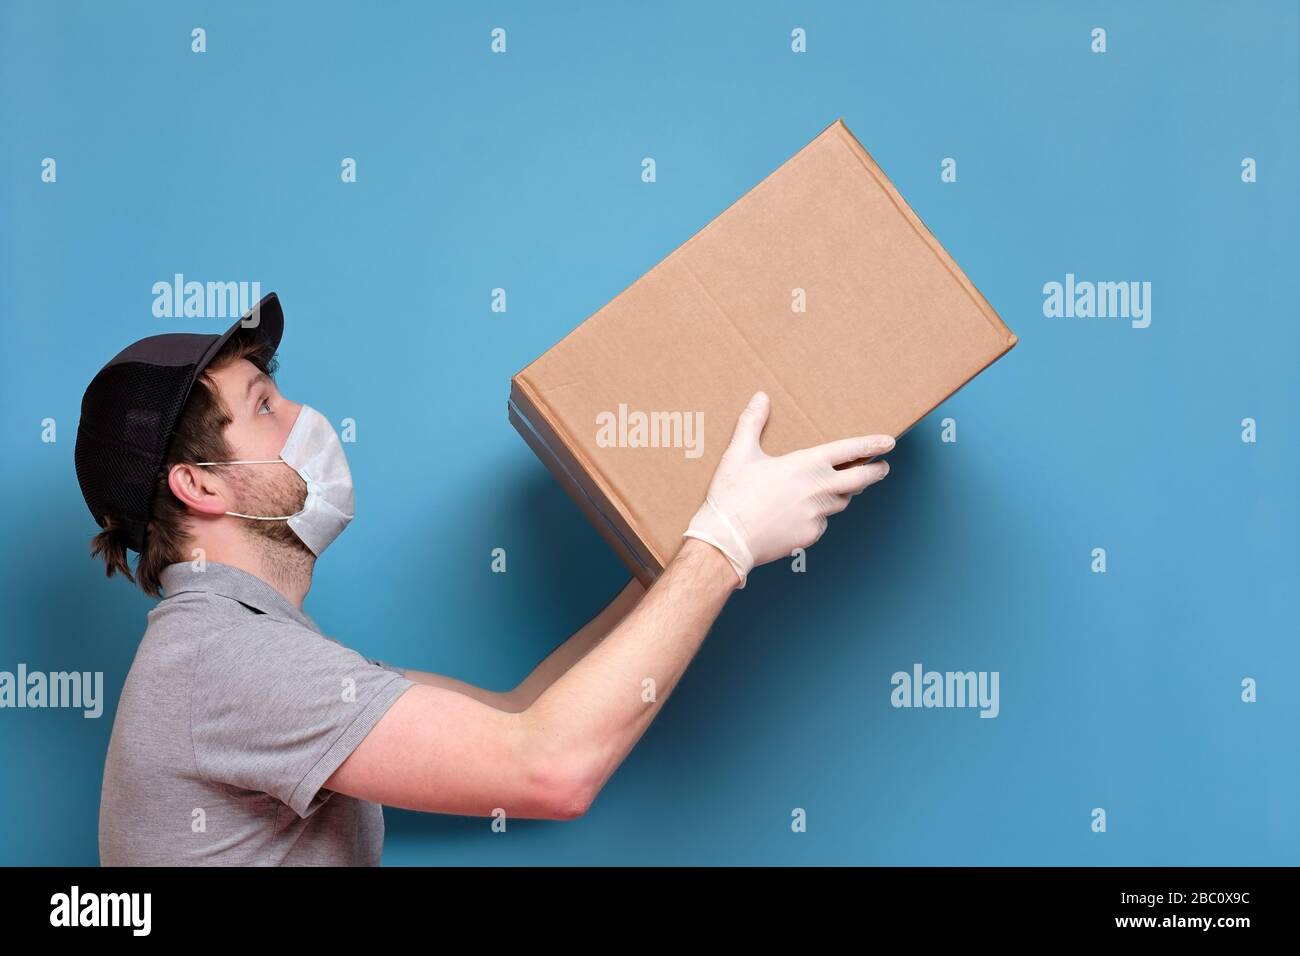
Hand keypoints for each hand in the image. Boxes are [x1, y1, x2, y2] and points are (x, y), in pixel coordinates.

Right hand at [682, 391, 892, 586]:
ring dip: (842, 493)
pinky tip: (799, 514)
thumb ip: (752, 423)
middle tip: (882, 468)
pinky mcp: (810, 535)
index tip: (888, 443)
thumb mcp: (739, 454)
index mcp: (807, 464)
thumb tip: (760, 397)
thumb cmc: (733, 496)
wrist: (728, 540)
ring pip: (840, 501)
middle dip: (875, 472)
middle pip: (860, 480)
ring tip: (838, 487)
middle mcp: (819, 489)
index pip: (850, 451)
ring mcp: (818, 515)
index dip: (872, 446)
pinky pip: (821, 523)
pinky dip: (816, 516)